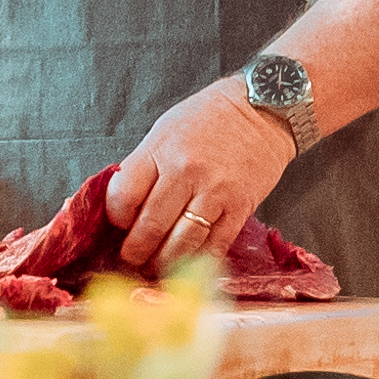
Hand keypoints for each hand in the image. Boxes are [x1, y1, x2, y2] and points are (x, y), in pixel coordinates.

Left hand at [104, 78, 297, 277]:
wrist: (262, 110)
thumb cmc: (208, 118)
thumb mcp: (165, 130)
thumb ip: (145, 166)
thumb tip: (125, 207)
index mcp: (160, 149)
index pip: (125, 195)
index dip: (117, 217)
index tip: (120, 224)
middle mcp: (185, 171)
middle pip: (150, 226)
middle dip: (135, 251)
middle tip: (131, 259)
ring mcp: (215, 192)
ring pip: (181, 243)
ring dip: (163, 264)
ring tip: (155, 269)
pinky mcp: (240, 207)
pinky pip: (214, 246)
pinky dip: (198, 261)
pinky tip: (187, 265)